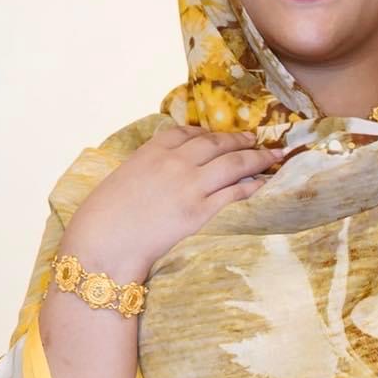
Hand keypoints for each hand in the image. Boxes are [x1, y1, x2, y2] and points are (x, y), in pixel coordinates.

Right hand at [66, 124, 284, 280]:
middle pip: (217, 144)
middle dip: (241, 140)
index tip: (222, 135)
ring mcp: (190, 186)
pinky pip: (235, 193)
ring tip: (274, 155)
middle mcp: (175, 161)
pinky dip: (254, 186)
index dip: (210, 133)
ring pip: (234, 164)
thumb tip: (159, 176)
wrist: (103, 243)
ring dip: (258, 157)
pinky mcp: (200, 212)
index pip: (189, 133)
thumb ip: (146, 170)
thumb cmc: (104, 217)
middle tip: (258, 139)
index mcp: (153, 150)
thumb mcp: (123, 178)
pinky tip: (266, 183)